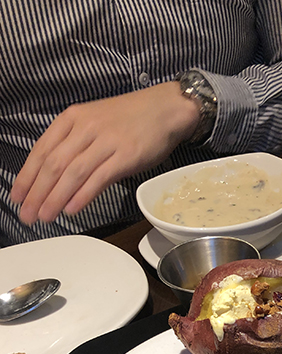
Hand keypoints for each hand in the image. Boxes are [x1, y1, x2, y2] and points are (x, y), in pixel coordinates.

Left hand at [11, 82, 199, 223]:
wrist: (165, 109)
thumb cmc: (131, 119)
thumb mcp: (94, 123)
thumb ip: (75, 145)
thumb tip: (57, 176)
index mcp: (72, 119)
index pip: (41, 150)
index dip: (26, 176)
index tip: (17, 197)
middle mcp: (85, 128)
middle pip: (53, 164)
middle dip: (36, 193)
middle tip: (28, 214)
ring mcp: (105, 142)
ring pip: (72, 173)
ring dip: (55, 198)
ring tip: (45, 216)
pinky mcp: (125, 156)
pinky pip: (98, 178)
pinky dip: (82, 195)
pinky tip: (71, 209)